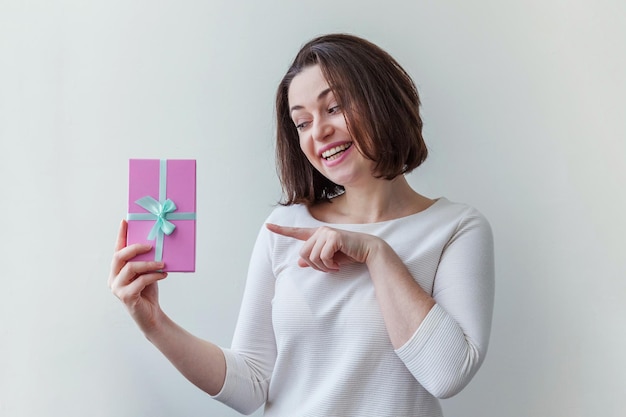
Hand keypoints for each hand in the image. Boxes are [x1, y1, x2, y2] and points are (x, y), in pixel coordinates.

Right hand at [108, 220, 167, 332]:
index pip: (117, 249)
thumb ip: (146, 260)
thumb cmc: (148, 292)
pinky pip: (140, 281)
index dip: (121, 235)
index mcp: (116, 270)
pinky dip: (153, 276)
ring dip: (149, 263)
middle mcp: (113, 277)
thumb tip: (155, 244)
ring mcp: (117, 288)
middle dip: (135, 247)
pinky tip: (163, 274)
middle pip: (119, 256)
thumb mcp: (147, 272)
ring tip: (162, 263)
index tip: (125, 221)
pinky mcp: (126, 296)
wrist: (151, 315)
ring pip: (131, 268)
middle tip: (150, 245)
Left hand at [266, 223, 381, 271]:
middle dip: (315, 266)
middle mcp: (320, 231)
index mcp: (317, 235)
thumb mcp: (329, 259)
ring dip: (323, 267)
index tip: (267, 226)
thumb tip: (300, 263)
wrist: (367, 251)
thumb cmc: (349, 254)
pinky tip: (338, 264)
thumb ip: (314, 259)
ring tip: (334, 267)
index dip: (281, 230)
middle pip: (303, 254)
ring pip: (312, 257)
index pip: (296, 232)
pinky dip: (329, 265)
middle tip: (328, 269)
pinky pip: (322, 257)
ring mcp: (326, 232)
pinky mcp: (333, 237)